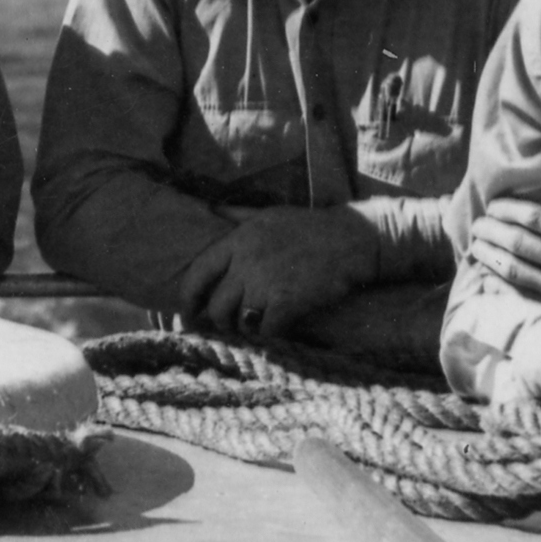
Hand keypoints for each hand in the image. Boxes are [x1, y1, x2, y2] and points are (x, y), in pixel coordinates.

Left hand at [173, 208, 387, 338]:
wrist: (352, 238)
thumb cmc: (308, 226)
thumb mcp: (268, 214)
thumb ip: (237, 215)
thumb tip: (211, 207)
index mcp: (238, 241)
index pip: (197, 274)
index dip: (188, 299)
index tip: (189, 313)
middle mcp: (247, 262)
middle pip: (216, 306)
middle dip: (220, 321)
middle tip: (231, 324)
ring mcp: (267, 283)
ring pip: (238, 322)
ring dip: (245, 329)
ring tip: (255, 324)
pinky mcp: (288, 302)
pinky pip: (266, 330)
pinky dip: (270, 334)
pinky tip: (279, 328)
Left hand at [468, 195, 540, 314]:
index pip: (536, 217)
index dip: (509, 209)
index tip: (493, 205)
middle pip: (519, 241)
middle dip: (492, 231)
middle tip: (476, 224)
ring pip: (515, 268)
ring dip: (490, 255)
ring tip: (475, 246)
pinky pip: (522, 293)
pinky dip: (500, 284)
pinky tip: (486, 275)